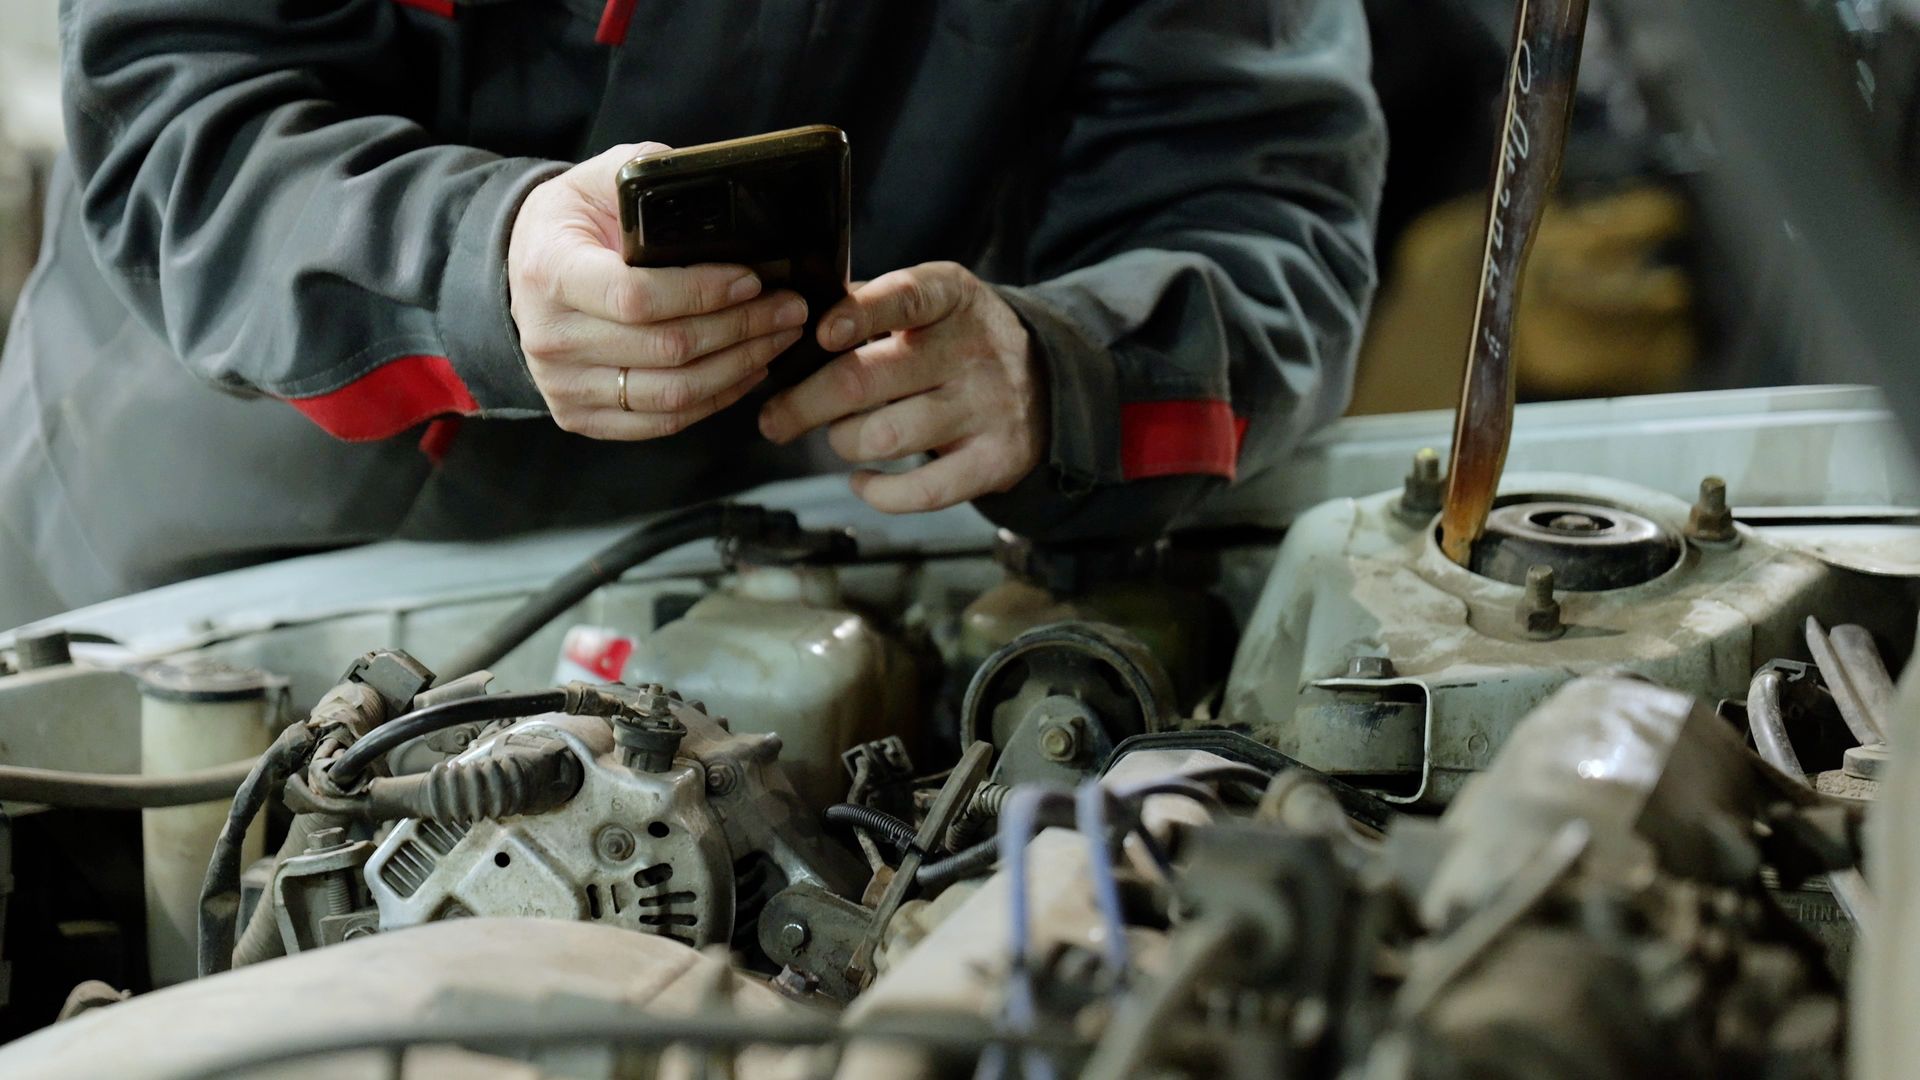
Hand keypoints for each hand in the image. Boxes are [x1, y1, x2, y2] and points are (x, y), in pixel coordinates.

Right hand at [507, 143, 807, 438]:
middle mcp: (550, 337)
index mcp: (551, 271)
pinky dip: (715, 400)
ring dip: (739, 367)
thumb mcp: (596, 180)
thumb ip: (646, 175)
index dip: (703, 293)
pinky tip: (748, 371)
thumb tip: (709, 185)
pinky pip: (662, 422)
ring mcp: (563, 385)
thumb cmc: (571, 223)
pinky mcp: (579, 416)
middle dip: (742, 329)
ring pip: (672, 394)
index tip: (752, 279)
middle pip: (667, 349)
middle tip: (790, 308)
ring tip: (779, 338)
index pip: (637, 297)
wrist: (522, 271)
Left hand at [757, 262, 1045, 512]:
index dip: (856, 316)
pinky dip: (878, 493)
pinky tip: (861, 480)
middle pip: (867, 380)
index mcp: (950, 297)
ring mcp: (985, 407)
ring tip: (837, 437)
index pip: (902, 298)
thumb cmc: (956, 341)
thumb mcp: (929, 304)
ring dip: (842, 442)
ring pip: (885, 437)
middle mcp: (971, 349)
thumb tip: (790, 328)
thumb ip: (869, 306)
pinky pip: (923, 491)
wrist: (1047, 381)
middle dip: (804, 404)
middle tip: (774, 419)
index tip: (819, 334)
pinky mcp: (994, 459)